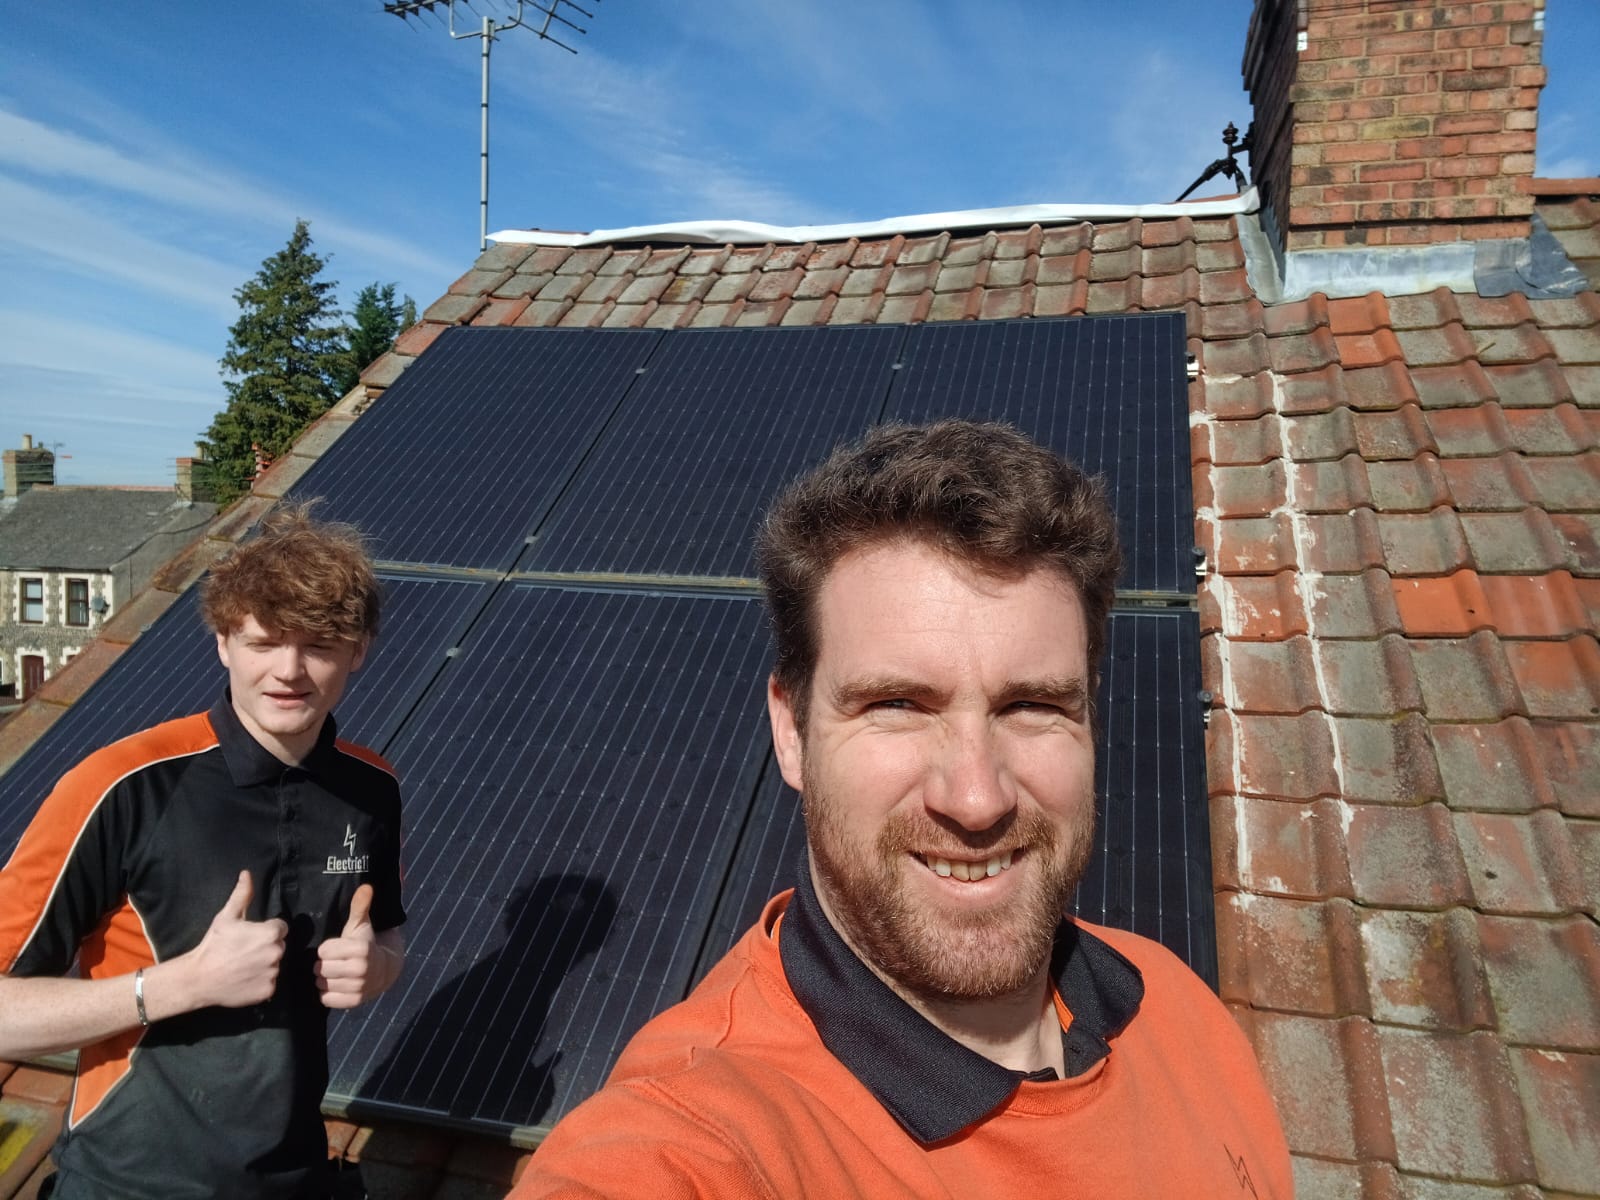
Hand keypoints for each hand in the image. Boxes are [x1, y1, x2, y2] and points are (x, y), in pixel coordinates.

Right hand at [185, 870, 286, 1008]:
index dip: (266, 930)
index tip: (250, 936)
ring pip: (274, 965)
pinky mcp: (269, 991)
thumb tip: (247, 874)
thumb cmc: (213, 945)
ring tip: (243, 965)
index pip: (280, 928)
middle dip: (266, 947)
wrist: (198, 979)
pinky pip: (270, 983)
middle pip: (278, 946)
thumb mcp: (226, 917)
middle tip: (244, 951)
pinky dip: (260, 981)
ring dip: (264, 964)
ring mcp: (273, 973)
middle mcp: (276, 953)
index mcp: (270, 934)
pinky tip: (244, 979)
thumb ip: (241, 895)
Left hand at [315, 884, 394, 1008]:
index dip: (327, 949)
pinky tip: (335, 985)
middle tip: (333, 961)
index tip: (335, 948)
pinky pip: (326, 999)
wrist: (384, 969)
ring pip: (322, 984)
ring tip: (334, 973)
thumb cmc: (366, 944)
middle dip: (324, 964)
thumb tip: (366, 886)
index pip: (324, 951)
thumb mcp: (362, 924)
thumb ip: (360, 906)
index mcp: (361, 949)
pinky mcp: (353, 1002)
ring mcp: (358, 987)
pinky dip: (327, 993)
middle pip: (321, 968)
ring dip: (324, 979)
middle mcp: (361, 969)